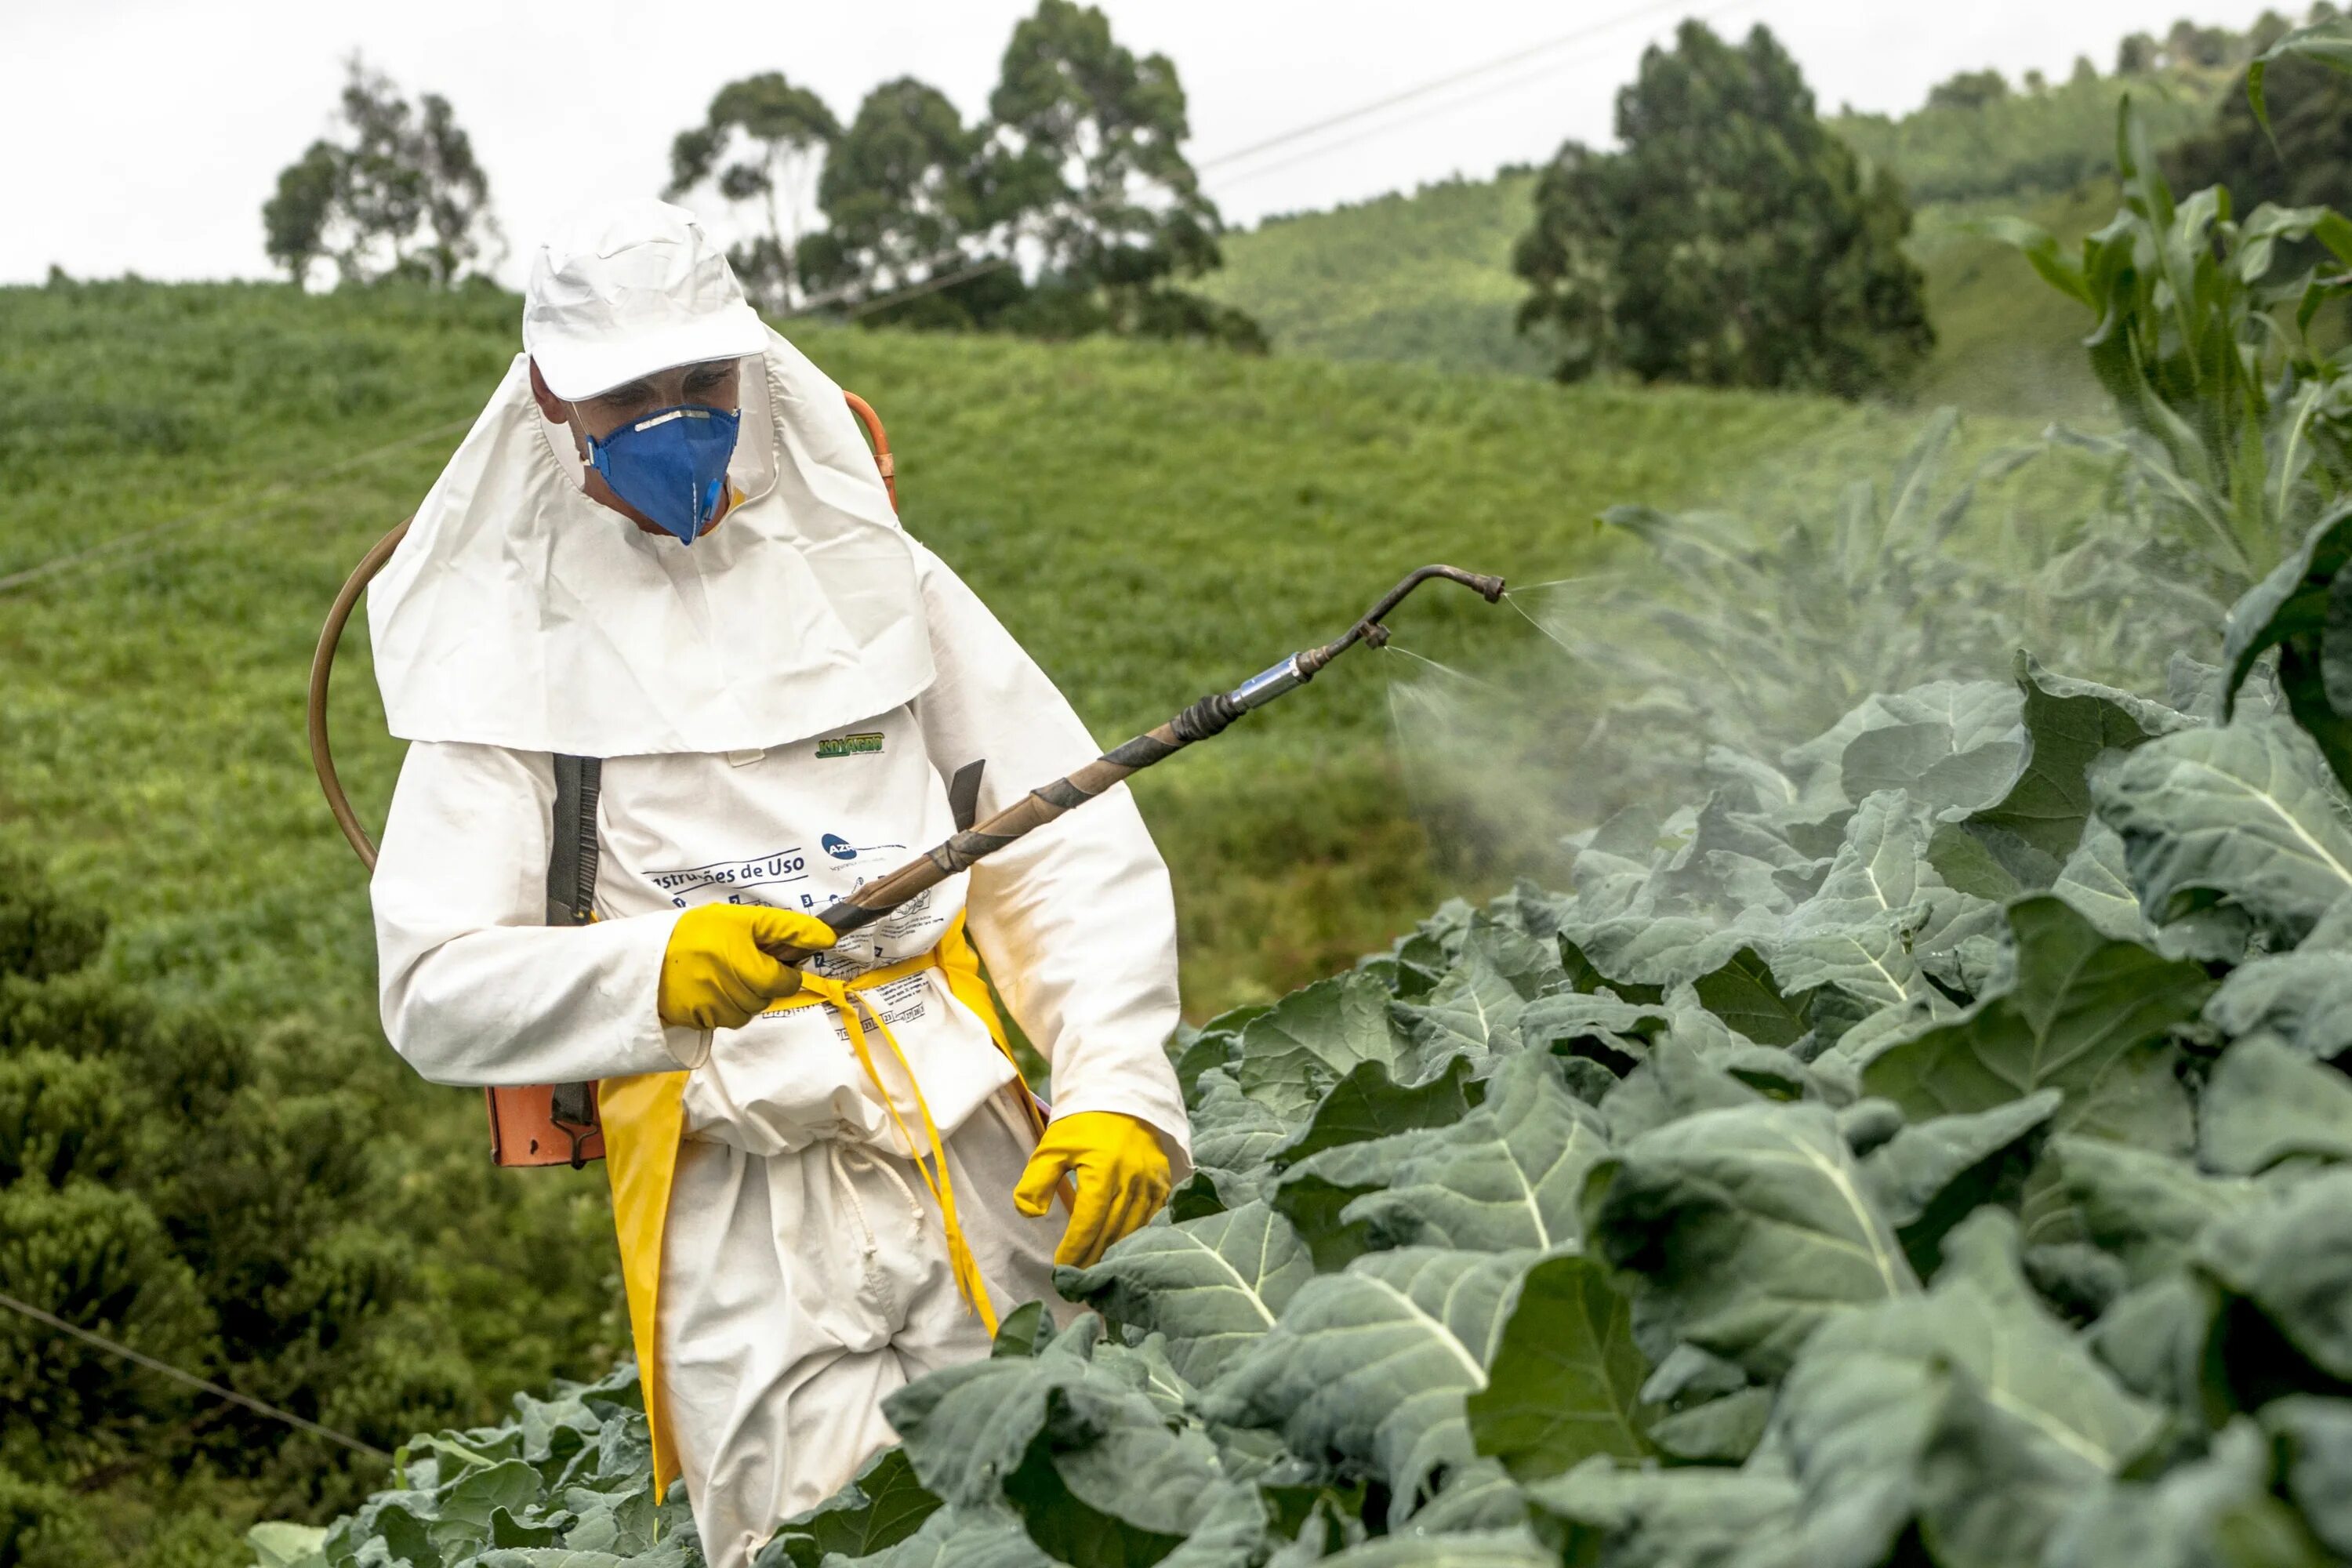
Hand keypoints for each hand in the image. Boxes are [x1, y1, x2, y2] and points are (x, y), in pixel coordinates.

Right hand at [657, 905, 837, 1030]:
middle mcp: (730, 986)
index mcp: (745, 959)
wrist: (648, 953)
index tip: (771, 959)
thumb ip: (787, 927)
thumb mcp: (744, 918)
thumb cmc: (700, 931)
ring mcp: (713, 1006)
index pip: (786, 981)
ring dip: (742, 997)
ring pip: (747, 1012)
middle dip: (760, 982)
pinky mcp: (697, 1020)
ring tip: (721, 975)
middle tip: (740, 963)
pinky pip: (724, 1021)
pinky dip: (722, 1008)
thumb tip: (828, 937)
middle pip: (766, 997)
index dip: (783, 970)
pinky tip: (708, 989)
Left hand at [1013, 1111, 1172, 1267]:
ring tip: (1097, 1271)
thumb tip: (1029, 1215)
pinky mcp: (1164, 1182)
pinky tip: (1124, 1250)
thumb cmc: (1082, 1124)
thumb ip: (1036, 1181)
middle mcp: (1131, 1179)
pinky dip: (1137, 1237)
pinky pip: (1152, 1219)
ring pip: (1133, 1230)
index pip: (1087, 1223)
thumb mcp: (1052, 1147)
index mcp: (1102, 1171)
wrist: (1121, 1095)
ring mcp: (1151, 1182)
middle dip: (1092, 1259)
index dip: (1074, 1250)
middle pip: (1110, 1232)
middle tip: (1078, 1282)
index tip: (1061, 1269)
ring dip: (1114, 1253)